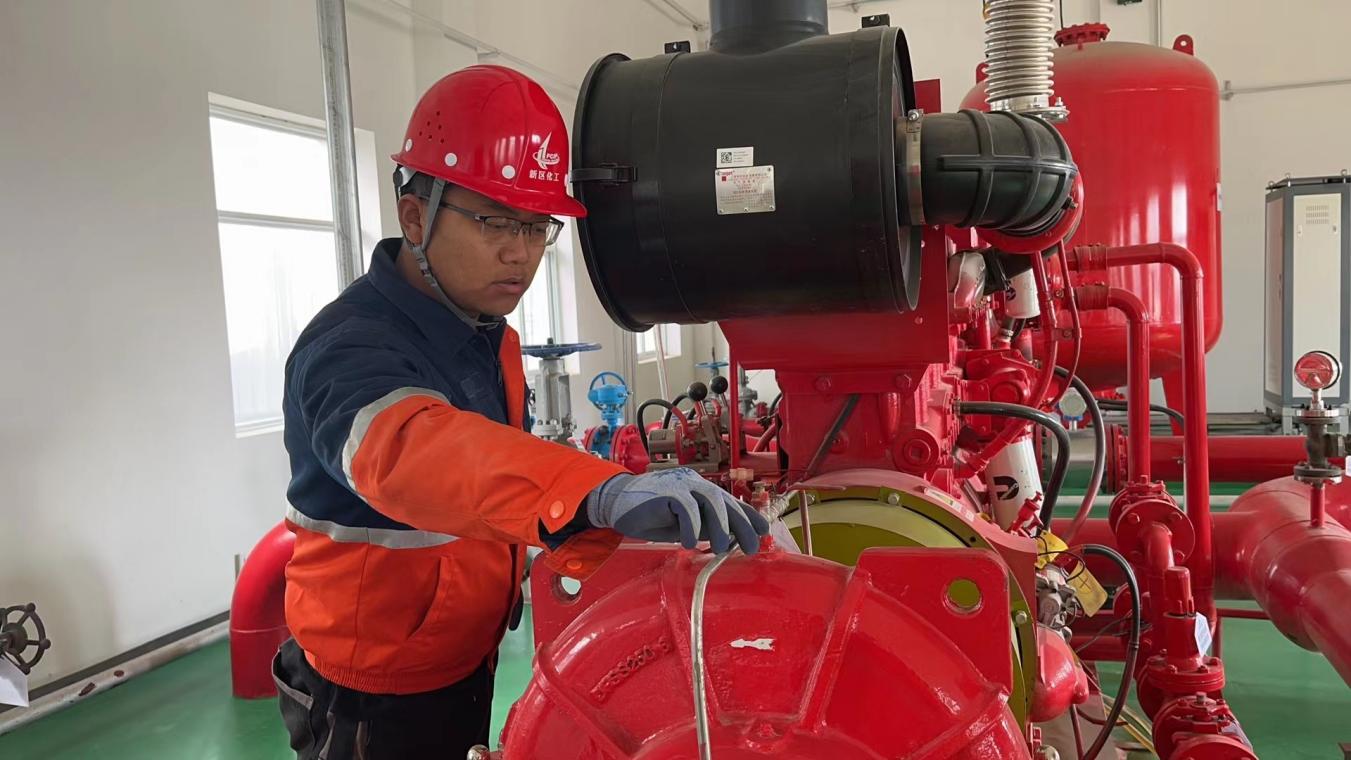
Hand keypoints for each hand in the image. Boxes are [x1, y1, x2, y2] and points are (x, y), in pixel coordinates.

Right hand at [585, 469, 769, 553]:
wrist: (615, 503)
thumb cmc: (649, 514)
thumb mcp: (682, 524)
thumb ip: (703, 526)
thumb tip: (729, 537)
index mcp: (699, 489)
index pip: (730, 501)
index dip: (748, 515)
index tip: (762, 531)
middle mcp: (694, 482)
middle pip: (725, 501)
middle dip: (741, 524)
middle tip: (750, 547)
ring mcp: (680, 483)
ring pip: (711, 500)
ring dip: (720, 526)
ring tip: (722, 547)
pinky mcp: (666, 490)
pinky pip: (686, 507)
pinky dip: (690, 526)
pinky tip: (687, 542)